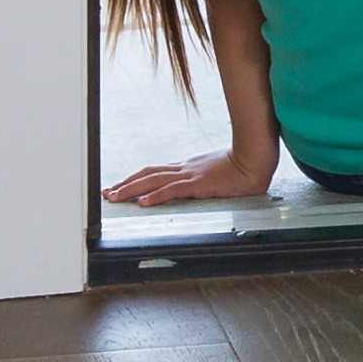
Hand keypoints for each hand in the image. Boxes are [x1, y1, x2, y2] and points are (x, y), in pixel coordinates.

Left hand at [105, 148, 276, 206]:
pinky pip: (173, 190)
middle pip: (147, 174)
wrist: (255, 158)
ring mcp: (190, 175)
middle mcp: (184, 168)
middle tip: (106, 193)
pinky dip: (155, 196)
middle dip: (125, 184)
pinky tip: (143, 203)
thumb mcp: (215, 171)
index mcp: (187, 166)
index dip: (134, 178)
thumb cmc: (241, 164)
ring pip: (153, 181)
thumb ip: (202, 177)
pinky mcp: (199, 184)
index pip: (154, 171)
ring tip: (114, 197)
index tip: (118, 185)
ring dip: (131, 190)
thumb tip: (196, 184)